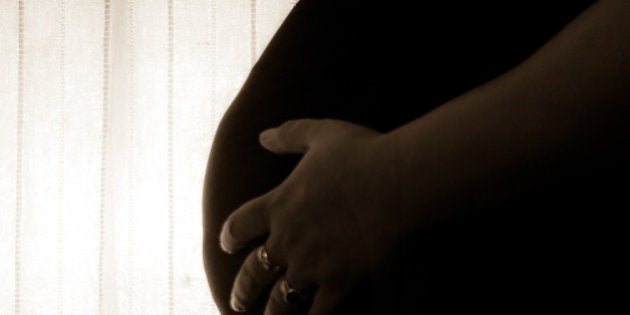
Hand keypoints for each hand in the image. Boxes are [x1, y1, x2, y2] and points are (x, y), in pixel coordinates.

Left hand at [219, 119, 407, 314]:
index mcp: (279, 204)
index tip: (227, 246)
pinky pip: (319, 314)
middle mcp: (288, 240)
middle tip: (236, 302)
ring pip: (281, 300)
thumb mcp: (320, 133)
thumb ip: (289, 135)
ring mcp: (313, 265)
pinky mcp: (341, 283)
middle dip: (242, 290)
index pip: (239, 225)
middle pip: (254, 272)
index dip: (229, 237)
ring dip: (272, 313)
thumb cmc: (362, 154)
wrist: (398, 181)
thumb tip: (262, 136)